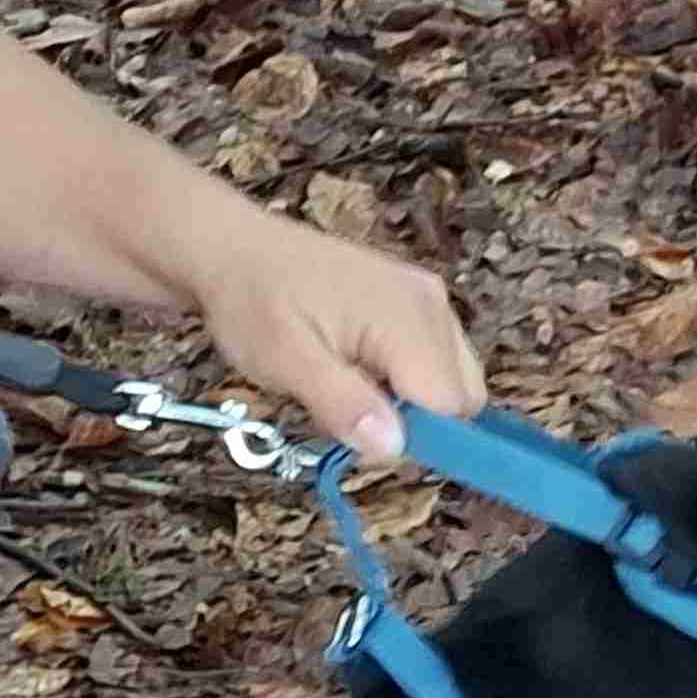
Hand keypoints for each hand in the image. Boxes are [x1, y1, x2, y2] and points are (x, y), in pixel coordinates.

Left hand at [186, 214, 486, 467]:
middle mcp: (433, 304)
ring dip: (410, 403)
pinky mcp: (416, 300)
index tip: (362, 435)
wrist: (233, 248)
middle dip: (417, 422)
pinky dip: (405, 380)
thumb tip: (395, 448)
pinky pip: (435, 360)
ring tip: (347, 385)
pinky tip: (356, 367)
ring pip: (452, 382)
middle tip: (350, 410)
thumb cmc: (253, 302)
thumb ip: (343, 404)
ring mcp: (428, 299)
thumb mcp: (285, 361)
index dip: (415, 436)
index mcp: (408, 317)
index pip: (451, 405)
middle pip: (463, 397)